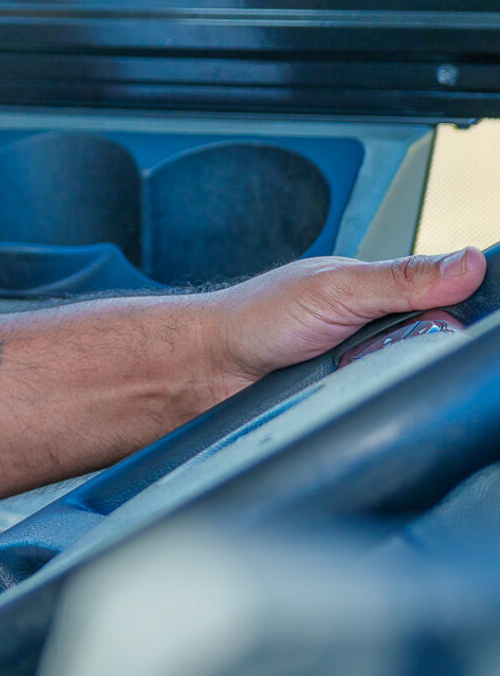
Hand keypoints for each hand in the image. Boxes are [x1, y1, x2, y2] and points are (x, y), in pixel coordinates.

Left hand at [209, 245, 485, 383]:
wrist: (208, 368)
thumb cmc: (257, 318)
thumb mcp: (336, 289)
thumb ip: (400, 279)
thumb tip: (467, 262)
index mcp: (381, 292)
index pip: (448, 300)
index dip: (460, 313)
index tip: (454, 321)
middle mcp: (380, 330)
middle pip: (439, 347)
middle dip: (427, 352)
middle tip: (383, 348)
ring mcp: (369, 368)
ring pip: (416, 382)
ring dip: (400, 382)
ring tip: (360, 372)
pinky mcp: (355, 404)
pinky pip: (388, 412)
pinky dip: (382, 410)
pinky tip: (359, 400)